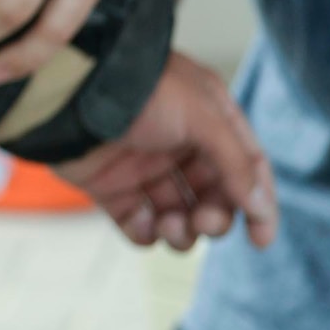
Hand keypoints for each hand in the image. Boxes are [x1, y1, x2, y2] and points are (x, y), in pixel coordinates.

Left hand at [59, 53, 277, 250]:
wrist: (69, 91)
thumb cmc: (138, 90)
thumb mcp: (201, 115)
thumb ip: (236, 162)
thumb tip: (261, 207)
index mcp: (207, 119)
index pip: (246, 166)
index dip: (258, 204)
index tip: (261, 240)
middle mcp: (178, 145)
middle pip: (214, 198)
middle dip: (214, 219)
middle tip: (204, 223)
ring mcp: (143, 167)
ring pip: (179, 217)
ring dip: (183, 232)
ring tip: (172, 226)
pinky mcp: (110, 187)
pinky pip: (138, 224)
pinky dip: (145, 233)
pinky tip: (144, 224)